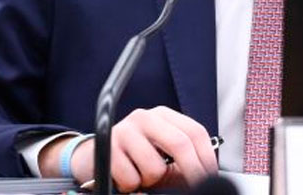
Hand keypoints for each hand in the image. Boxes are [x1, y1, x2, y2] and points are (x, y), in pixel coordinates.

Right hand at [45, 106, 217, 190]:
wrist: (93, 157)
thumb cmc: (133, 158)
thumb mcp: (161, 155)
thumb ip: (182, 160)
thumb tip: (204, 176)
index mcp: (164, 115)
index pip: (195, 132)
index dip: (207, 158)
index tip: (210, 176)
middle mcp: (145, 117)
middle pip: (180, 144)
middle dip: (191, 172)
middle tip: (193, 188)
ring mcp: (126, 130)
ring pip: (155, 167)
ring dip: (152, 181)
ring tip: (142, 176)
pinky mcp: (108, 147)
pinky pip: (131, 178)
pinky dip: (131, 185)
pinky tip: (125, 176)